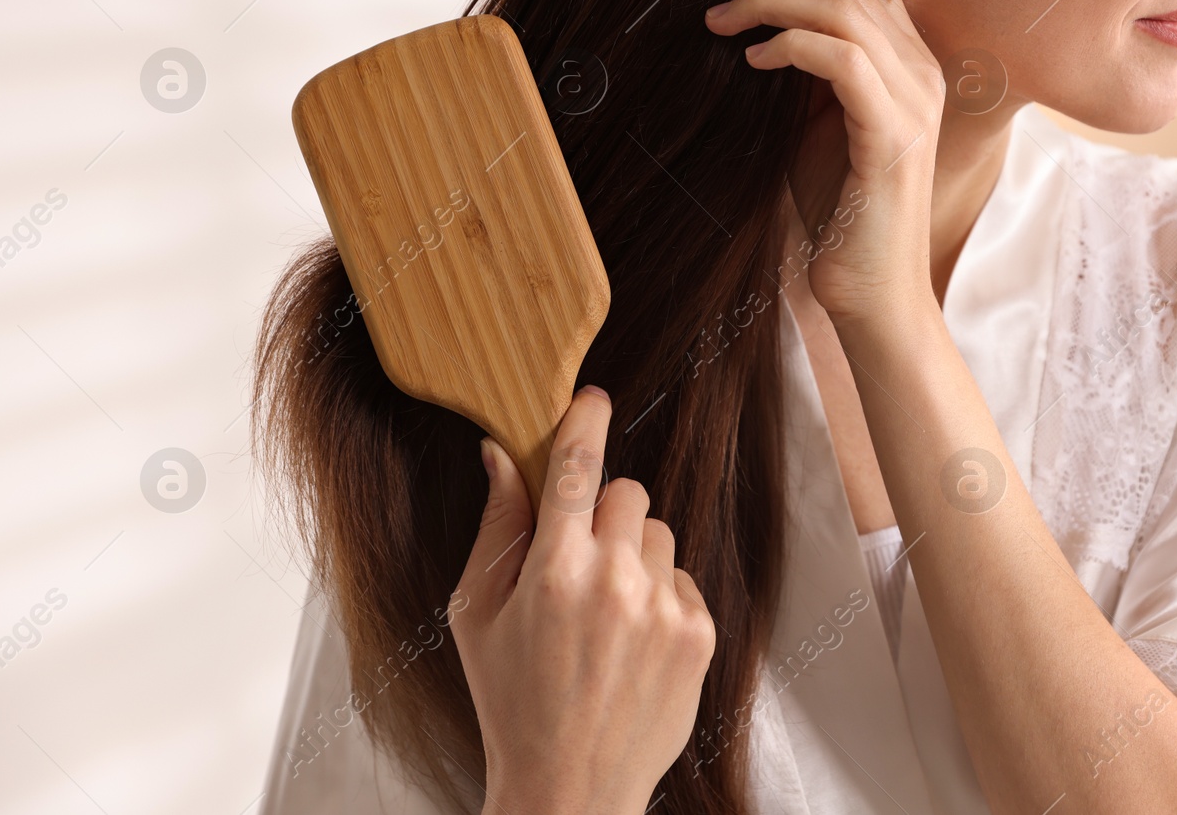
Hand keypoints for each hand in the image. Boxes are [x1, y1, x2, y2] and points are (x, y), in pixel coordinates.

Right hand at [451, 385, 716, 814]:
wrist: (570, 787)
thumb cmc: (511, 701)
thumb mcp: (477, 615)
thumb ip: (496, 527)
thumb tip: (501, 453)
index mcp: (553, 572)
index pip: (578, 466)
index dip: (584, 421)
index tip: (591, 400)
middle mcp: (615, 582)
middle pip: (626, 491)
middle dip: (601, 511)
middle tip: (577, 557)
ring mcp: (664, 609)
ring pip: (657, 533)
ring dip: (631, 554)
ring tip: (603, 613)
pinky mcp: (699, 634)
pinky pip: (682, 576)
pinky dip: (659, 595)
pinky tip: (631, 641)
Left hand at [691, 0, 946, 324]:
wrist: (871, 294)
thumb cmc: (838, 214)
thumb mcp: (813, 125)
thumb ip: (804, 71)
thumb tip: (759, 22)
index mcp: (905, 59)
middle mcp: (919, 68)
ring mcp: (913, 98)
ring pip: (841, 8)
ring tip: (714, 13)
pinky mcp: (893, 132)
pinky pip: (840, 59)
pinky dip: (790, 45)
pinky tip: (753, 57)